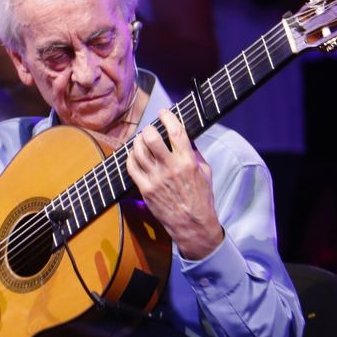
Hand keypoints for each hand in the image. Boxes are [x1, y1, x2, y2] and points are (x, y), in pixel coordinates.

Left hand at [124, 108, 223, 259]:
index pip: (175, 131)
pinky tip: (135, 155)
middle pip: (151, 138)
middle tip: (149, 130)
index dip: (167, 117)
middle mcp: (170, 168)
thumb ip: (194, 154)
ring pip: (138, 151)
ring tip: (141, 141)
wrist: (192, 224)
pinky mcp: (145, 189)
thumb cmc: (201, 198)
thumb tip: (184, 139)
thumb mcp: (205, 172)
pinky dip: (131, 157)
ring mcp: (155, 179)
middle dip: (148, 129)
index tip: (163, 112)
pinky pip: (131, 167)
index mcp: (188, 161)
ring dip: (137, 142)